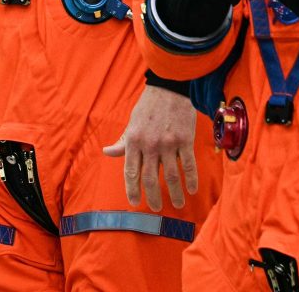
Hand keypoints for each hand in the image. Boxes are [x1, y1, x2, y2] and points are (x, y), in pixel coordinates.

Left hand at [103, 84, 199, 212]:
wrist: (169, 88)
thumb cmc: (148, 107)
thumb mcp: (131, 123)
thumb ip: (122, 142)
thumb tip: (106, 152)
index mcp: (134, 141)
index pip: (130, 171)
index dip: (131, 189)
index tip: (133, 203)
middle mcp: (149, 145)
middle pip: (150, 178)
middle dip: (152, 197)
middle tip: (155, 209)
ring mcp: (168, 143)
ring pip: (171, 176)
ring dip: (175, 193)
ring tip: (177, 204)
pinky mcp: (184, 140)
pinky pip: (188, 165)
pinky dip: (190, 180)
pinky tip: (191, 190)